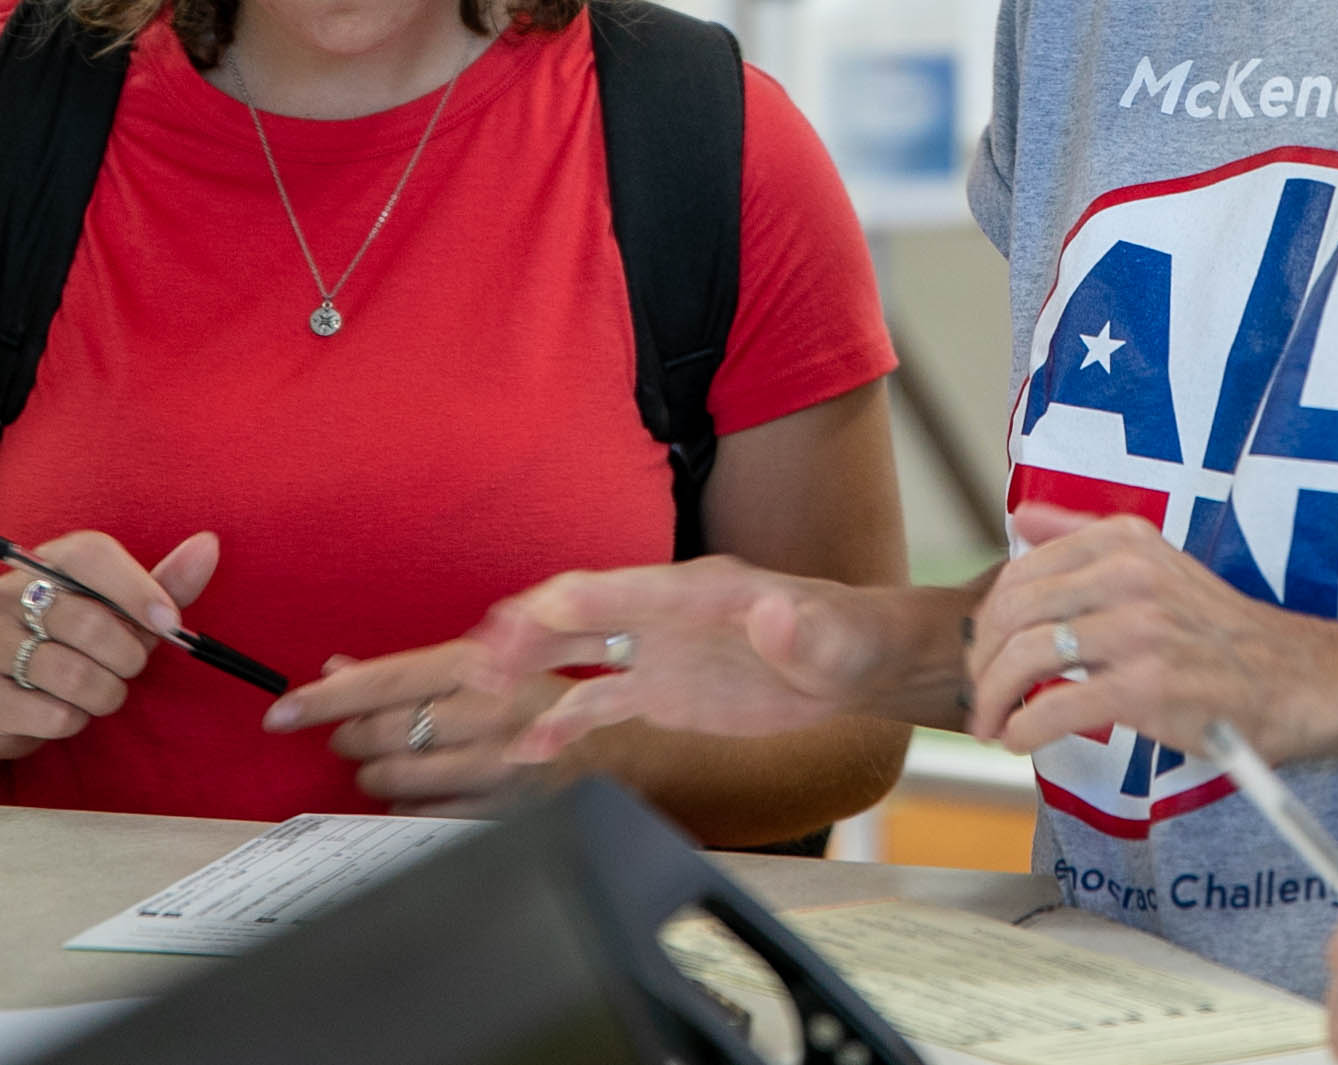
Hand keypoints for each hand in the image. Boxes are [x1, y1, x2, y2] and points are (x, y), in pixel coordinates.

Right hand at [0, 531, 216, 762]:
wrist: (0, 691)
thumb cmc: (77, 642)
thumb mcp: (123, 610)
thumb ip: (167, 583)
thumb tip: (208, 544)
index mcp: (48, 562)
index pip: (90, 554)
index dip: (136, 589)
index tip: (169, 623)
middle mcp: (8, 595)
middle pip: (86, 621)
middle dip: (127, 655)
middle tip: (130, 665)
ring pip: (71, 675)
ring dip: (106, 693)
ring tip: (101, 690)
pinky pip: (53, 715)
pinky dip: (76, 720)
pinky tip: (65, 709)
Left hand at [264, 642, 567, 815]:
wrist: (602, 748)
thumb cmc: (527, 698)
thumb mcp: (474, 665)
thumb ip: (402, 671)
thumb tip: (334, 671)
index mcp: (477, 665)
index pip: (382, 680)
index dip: (325, 699)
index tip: (281, 713)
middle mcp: (486, 711)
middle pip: (379, 733)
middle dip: (351, 738)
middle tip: (353, 737)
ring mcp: (492, 764)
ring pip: (391, 778)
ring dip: (373, 774)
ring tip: (387, 762)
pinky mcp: (496, 809)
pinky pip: (416, 815)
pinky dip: (403, 804)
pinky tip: (419, 789)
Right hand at [462, 555, 923, 763]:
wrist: (857, 665)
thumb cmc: (847, 637)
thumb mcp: (831, 638)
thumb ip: (797, 629)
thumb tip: (773, 615)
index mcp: (699, 590)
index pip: (622, 590)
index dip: (571, 604)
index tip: (520, 621)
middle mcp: (665, 615)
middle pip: (582, 616)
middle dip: (528, 633)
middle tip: (479, 661)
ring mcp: (658, 653)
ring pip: (577, 655)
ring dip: (529, 668)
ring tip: (481, 690)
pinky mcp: (661, 692)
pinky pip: (598, 704)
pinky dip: (560, 723)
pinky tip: (526, 748)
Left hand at [967, 502, 1337, 758]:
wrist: (1294, 680)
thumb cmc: (1219, 632)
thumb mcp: (1158, 562)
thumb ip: (1087, 537)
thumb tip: (1021, 518)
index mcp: (1126, 540)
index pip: (1022, 571)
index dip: (991, 618)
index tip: (987, 652)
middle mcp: (1129, 575)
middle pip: (1014, 612)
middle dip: (982, 660)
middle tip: (979, 694)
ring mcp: (1138, 630)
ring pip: (1026, 657)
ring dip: (992, 698)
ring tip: (991, 723)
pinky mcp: (1145, 687)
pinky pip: (1053, 706)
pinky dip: (1022, 729)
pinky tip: (1020, 740)